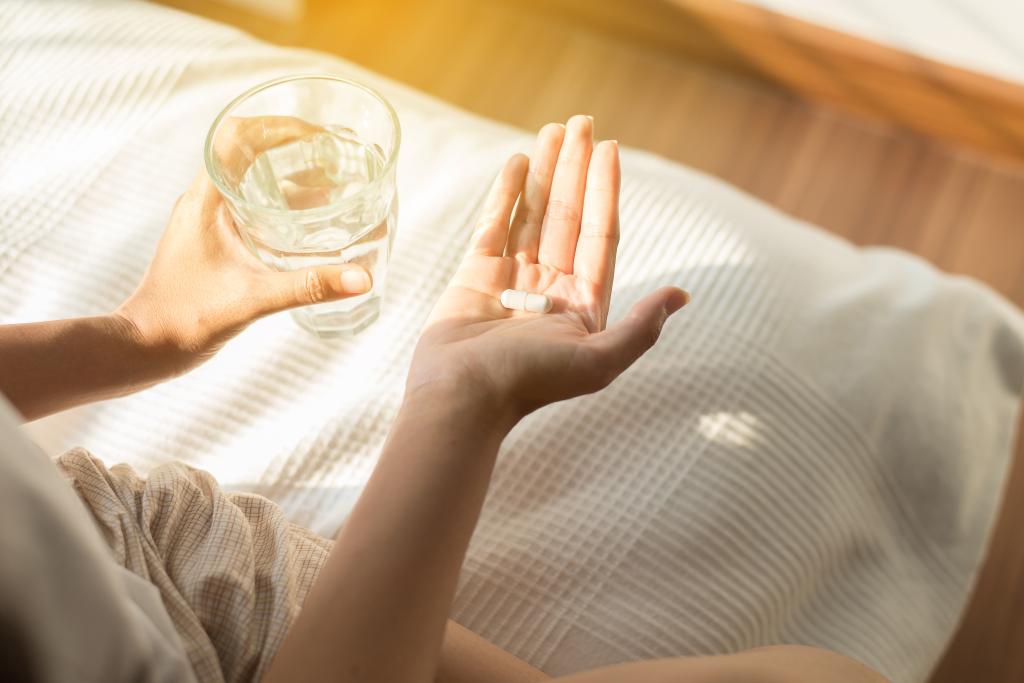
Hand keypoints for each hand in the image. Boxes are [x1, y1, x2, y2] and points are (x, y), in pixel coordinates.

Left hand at [115, 118, 372, 374]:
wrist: (146, 347)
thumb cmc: (185, 319)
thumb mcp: (254, 299)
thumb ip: (309, 287)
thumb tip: (362, 278)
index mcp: (205, 200)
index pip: (236, 136)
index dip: (279, 127)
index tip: (318, 138)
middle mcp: (203, 201)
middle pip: (247, 150)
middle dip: (294, 147)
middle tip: (334, 157)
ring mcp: (206, 219)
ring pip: (249, 178)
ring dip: (289, 173)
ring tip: (331, 181)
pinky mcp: (213, 239)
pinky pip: (249, 204)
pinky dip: (281, 201)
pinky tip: (309, 221)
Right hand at [408, 115, 688, 419]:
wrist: (462, 399)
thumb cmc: (530, 383)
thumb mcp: (599, 360)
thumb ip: (642, 327)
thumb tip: (682, 295)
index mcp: (582, 305)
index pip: (598, 234)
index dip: (605, 190)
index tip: (610, 147)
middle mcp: (550, 288)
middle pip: (567, 216)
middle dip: (575, 168)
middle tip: (581, 121)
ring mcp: (511, 280)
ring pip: (531, 214)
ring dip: (544, 171)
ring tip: (552, 129)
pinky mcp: (474, 277)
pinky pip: (493, 226)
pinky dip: (504, 194)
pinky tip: (517, 162)